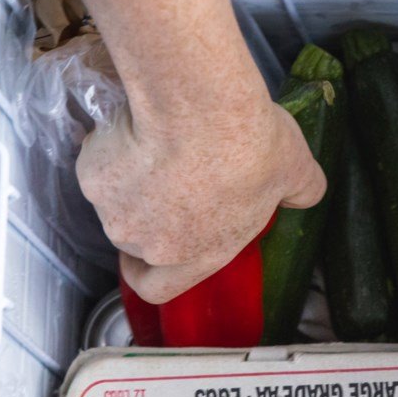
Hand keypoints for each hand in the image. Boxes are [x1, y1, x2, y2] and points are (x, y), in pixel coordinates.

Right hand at [80, 93, 324, 302]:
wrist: (197, 107)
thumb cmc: (249, 146)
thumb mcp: (294, 170)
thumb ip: (300, 192)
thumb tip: (306, 194)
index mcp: (198, 255)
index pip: (159, 289)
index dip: (150, 276)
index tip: (149, 260)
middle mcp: (149, 244)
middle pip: (136, 241)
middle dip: (147, 217)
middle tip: (166, 184)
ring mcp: (115, 212)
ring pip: (114, 203)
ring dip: (130, 183)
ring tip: (157, 147)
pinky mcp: (91, 176)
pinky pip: (98, 167)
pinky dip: (113, 152)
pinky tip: (138, 127)